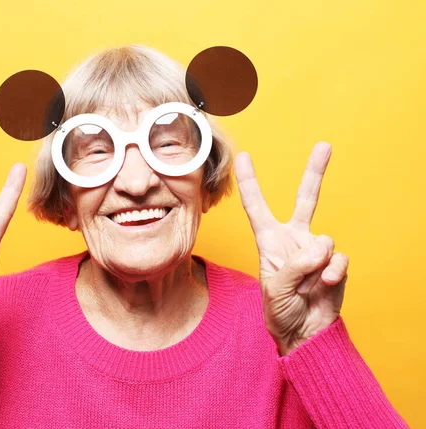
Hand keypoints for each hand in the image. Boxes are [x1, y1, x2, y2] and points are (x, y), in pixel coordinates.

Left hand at [234, 142, 348, 355]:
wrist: (303, 332)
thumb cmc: (280, 310)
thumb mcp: (275, 288)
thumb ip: (294, 266)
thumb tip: (319, 249)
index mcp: (270, 241)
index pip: (257, 206)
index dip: (250, 182)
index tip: (244, 156)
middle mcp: (294, 239)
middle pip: (305, 199)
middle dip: (315, 172)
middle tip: (324, 145)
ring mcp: (316, 250)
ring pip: (323, 240)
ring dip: (314, 266)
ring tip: (305, 285)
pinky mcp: (335, 263)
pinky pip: (339, 259)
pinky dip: (332, 274)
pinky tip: (324, 285)